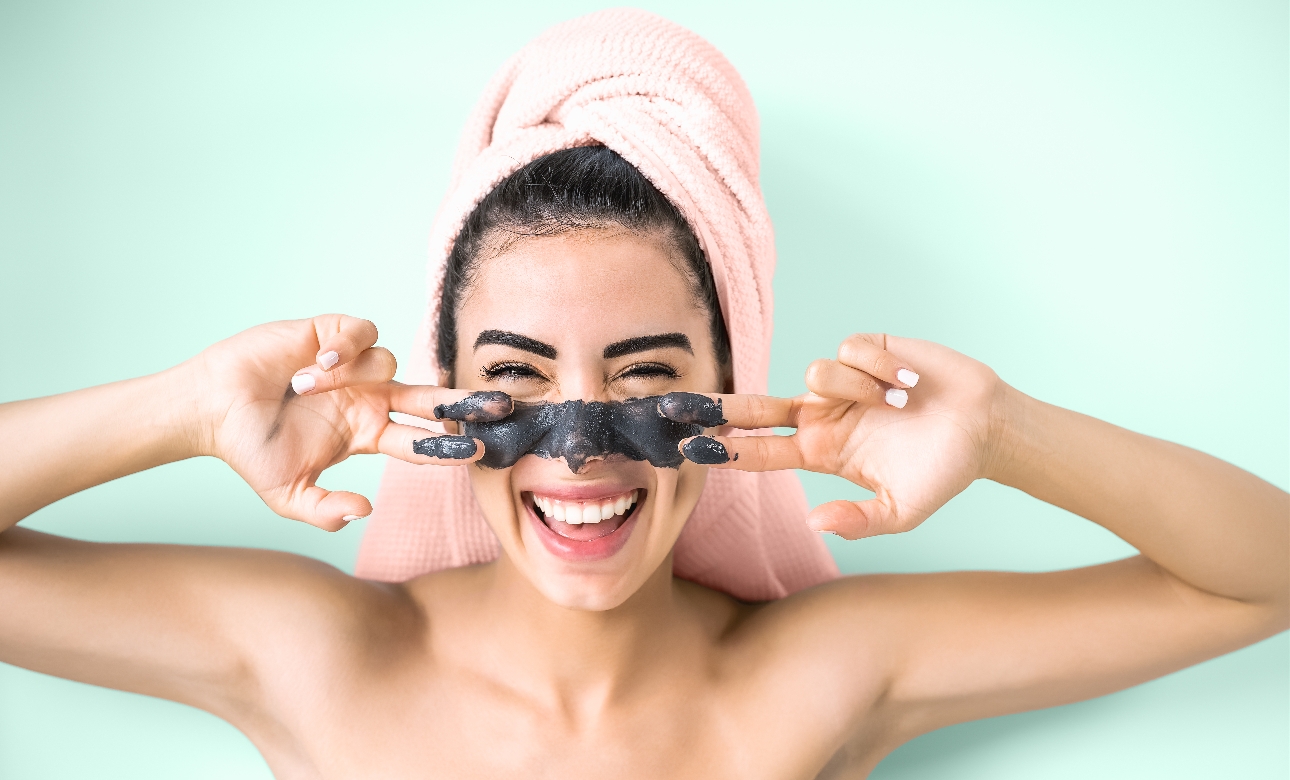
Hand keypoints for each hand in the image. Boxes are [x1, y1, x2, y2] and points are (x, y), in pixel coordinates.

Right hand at [185, 315, 510, 529]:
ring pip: (389, 363)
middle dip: (465, 402)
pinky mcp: (332, 334)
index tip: (478, 452)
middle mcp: (370, 398)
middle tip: (499, 406)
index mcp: (368, 433)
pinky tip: (315, 364)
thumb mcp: (288, 495)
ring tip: (305, 386)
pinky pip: (362, 334)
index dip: (448, 447)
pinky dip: (345, 348)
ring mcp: (354, 367)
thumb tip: (366, 512)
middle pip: (432, 399)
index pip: (421, 441)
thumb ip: (326, 511)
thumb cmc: (250, 451)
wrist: (212, 409)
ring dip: (351, 377)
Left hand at [668, 334, 1010, 538]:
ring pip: (816, 373)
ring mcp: (842, 383)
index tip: (690, 449)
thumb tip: (814, 523)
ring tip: (898, 405)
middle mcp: (824, 415)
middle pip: (758, 405)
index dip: (727, 449)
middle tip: (678, 404)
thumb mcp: (901, 511)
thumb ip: (858, 520)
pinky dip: (880, 367)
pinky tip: (908, 381)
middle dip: (720, 405)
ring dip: (856, 389)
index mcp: (822, 452)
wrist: (987, 428)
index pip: (762, 450)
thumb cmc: (943, 472)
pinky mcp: (868, 351)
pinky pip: (850, 350)